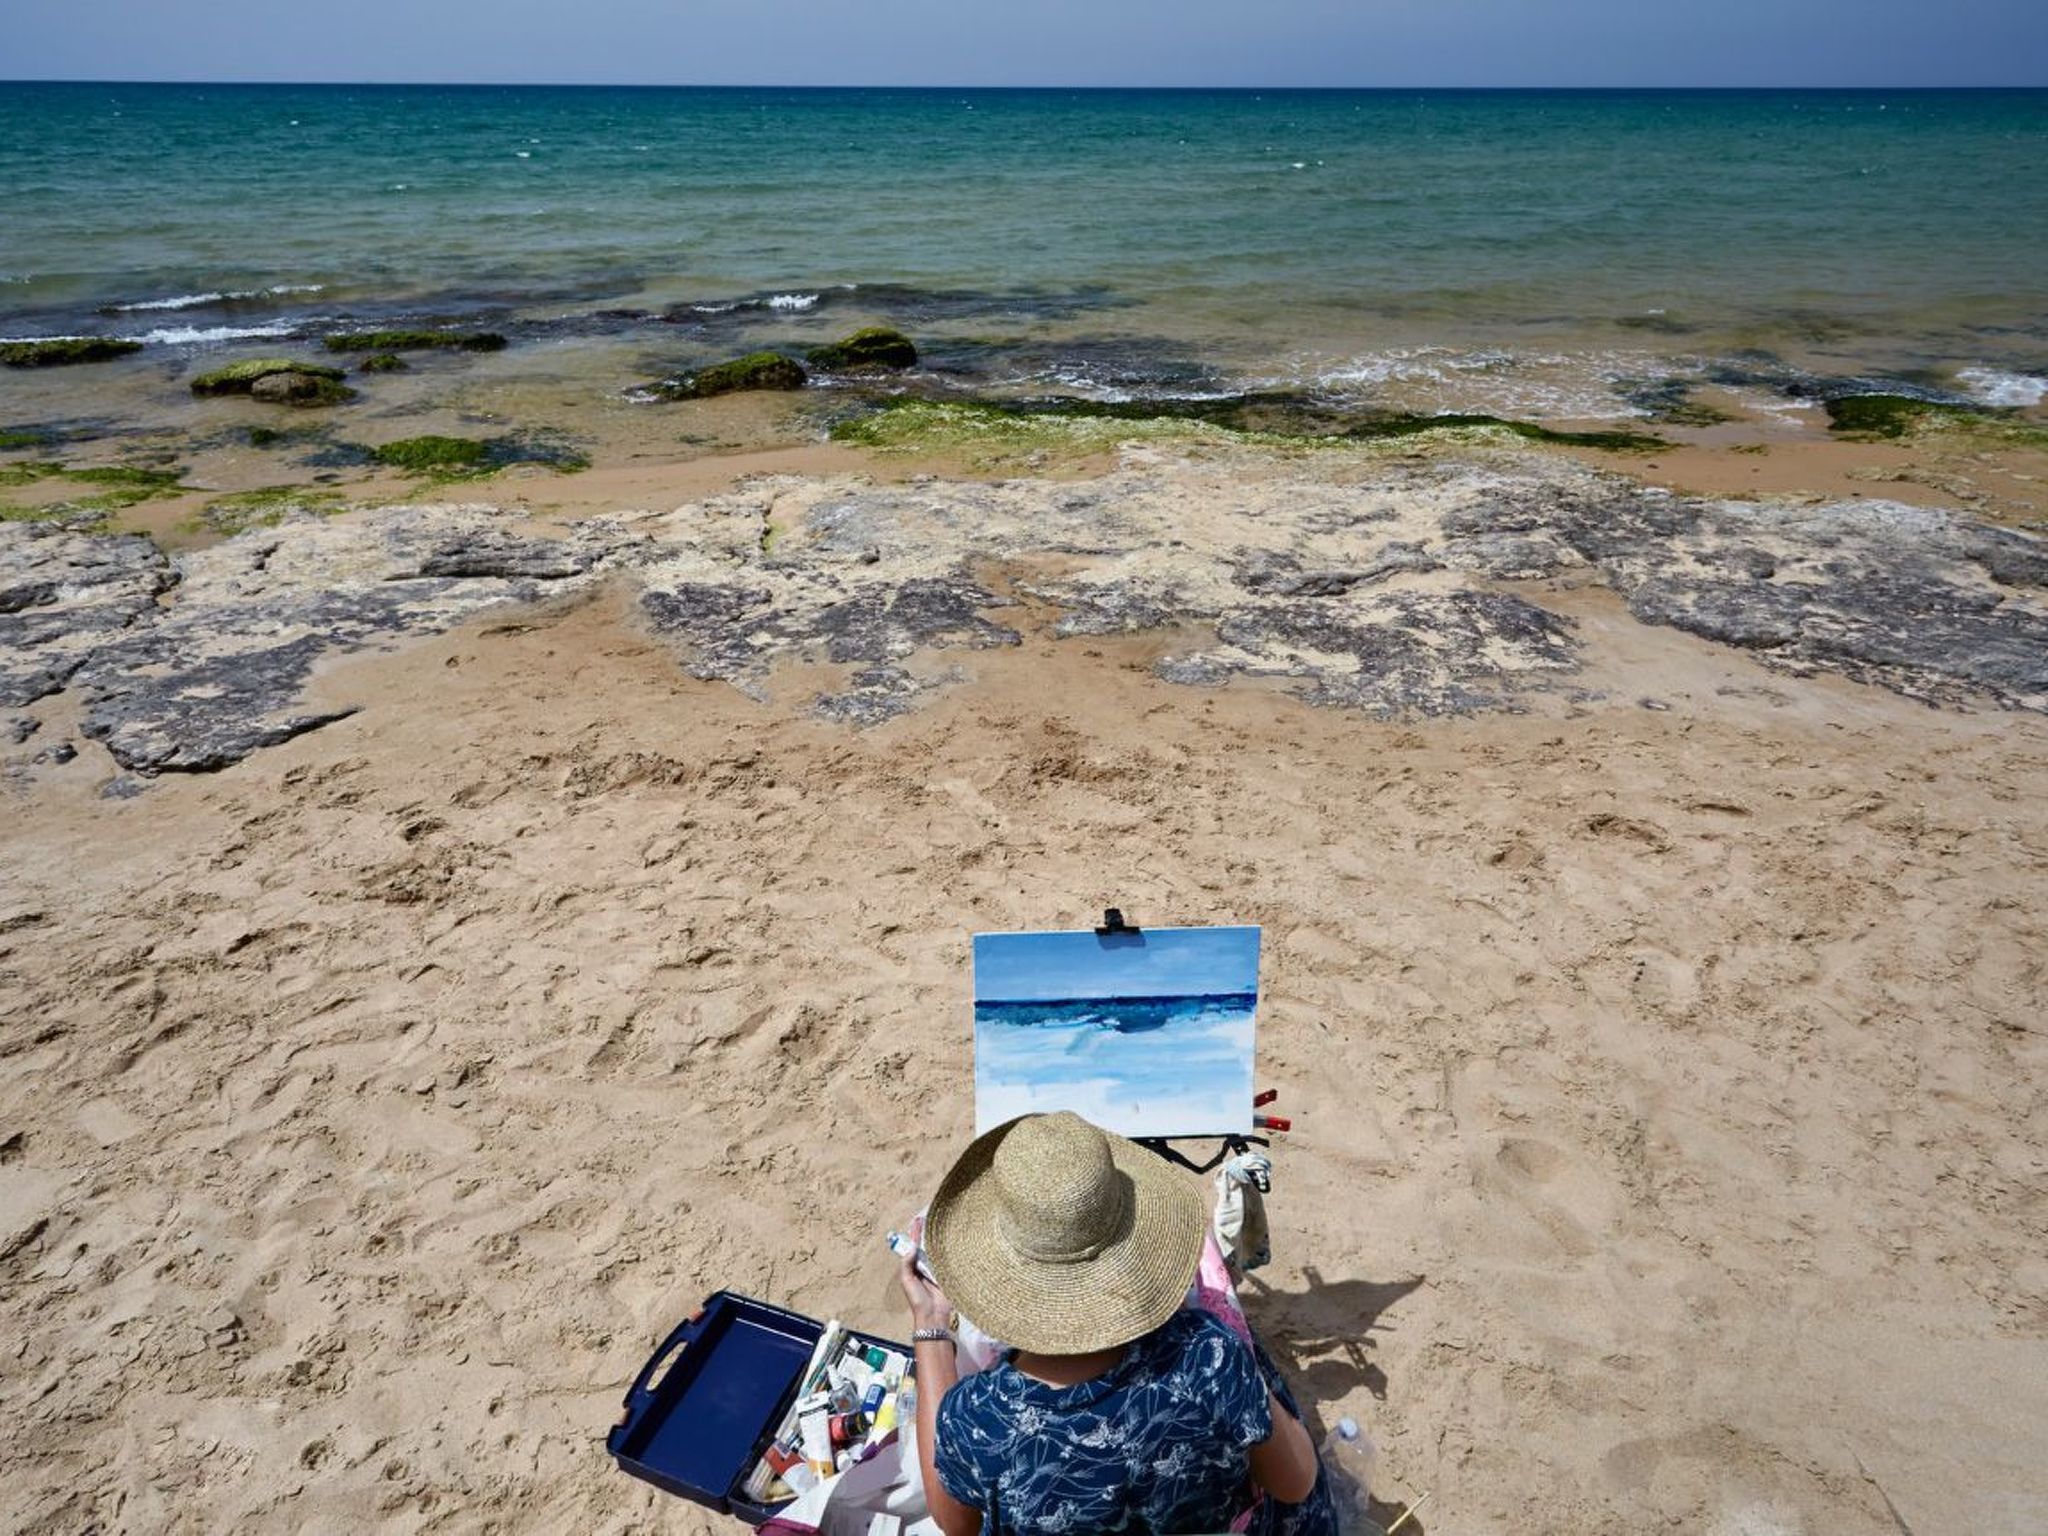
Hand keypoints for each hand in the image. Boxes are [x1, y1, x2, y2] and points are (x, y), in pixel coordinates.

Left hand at [896, 1216, 954, 1331]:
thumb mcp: (907, 1281)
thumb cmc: (918, 1300)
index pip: (913, 1246)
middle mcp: (925, 1266)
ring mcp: (937, 1270)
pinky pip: (949, 1260)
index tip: (917, 1220)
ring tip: (941, 1223)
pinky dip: (950, 1250)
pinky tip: (953, 1240)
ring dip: (938, 1239)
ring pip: (937, 1251)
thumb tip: (912, 1246)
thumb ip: (907, 1264)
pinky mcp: (948, 1274)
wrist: (934, 1316)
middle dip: (926, 1232)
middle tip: (929, 1217)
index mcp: (913, 1267)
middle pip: (926, 1246)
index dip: (914, 1234)